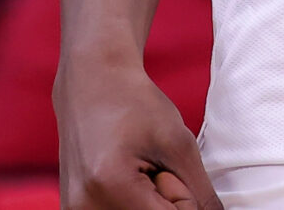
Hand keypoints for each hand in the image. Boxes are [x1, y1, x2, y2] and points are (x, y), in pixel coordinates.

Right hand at [58, 57, 221, 209]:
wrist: (92, 84)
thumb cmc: (136, 106)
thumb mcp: (179, 145)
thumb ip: (200, 194)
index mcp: (111, 185)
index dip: (182, 200)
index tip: (172, 171)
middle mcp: (83, 207)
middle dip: (164, 204)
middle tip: (156, 170)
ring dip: (147, 205)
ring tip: (139, 170)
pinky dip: (131, 205)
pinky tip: (124, 178)